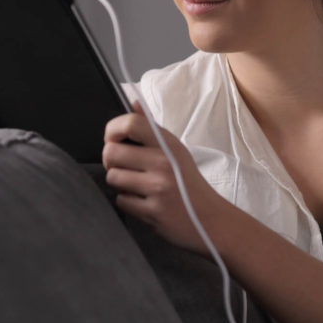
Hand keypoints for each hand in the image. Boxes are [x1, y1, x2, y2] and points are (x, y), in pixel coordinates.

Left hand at [103, 102, 228, 253]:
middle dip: (111, 162)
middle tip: (123, 167)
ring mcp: (158, 188)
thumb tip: (133, 102)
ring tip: (136, 186)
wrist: (211, 219)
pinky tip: (143, 202)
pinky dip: (128, 202)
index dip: (112, 130)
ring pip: (113, 178)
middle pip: (111, 153)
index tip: (112, 139)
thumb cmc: (189, 183)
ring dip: (119, 183)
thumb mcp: (175, 150)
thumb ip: (151, 129)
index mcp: (168, 144)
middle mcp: (163, 163)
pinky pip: (121, 201)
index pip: (130, 124)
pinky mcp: (153, 211)